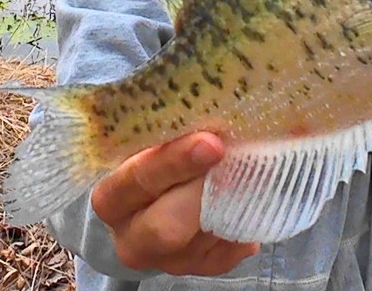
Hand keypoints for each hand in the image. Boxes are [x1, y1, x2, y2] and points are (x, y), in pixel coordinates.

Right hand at [90, 132, 258, 275]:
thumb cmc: (157, 158)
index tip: (212, 143)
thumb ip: (175, 130)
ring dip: (235, 205)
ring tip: (258, 170)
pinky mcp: (201, 267)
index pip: (136, 182)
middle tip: (240, 161)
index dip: (174, 162)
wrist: (155, 200)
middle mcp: (133, 238)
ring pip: (204, 240)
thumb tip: (223, 105)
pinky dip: (247, 225)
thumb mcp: (152, 142)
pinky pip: (230, 251)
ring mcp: (169, 260)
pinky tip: (257, 199)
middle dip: (206, 193)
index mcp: (113, 199)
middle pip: (166, 227)